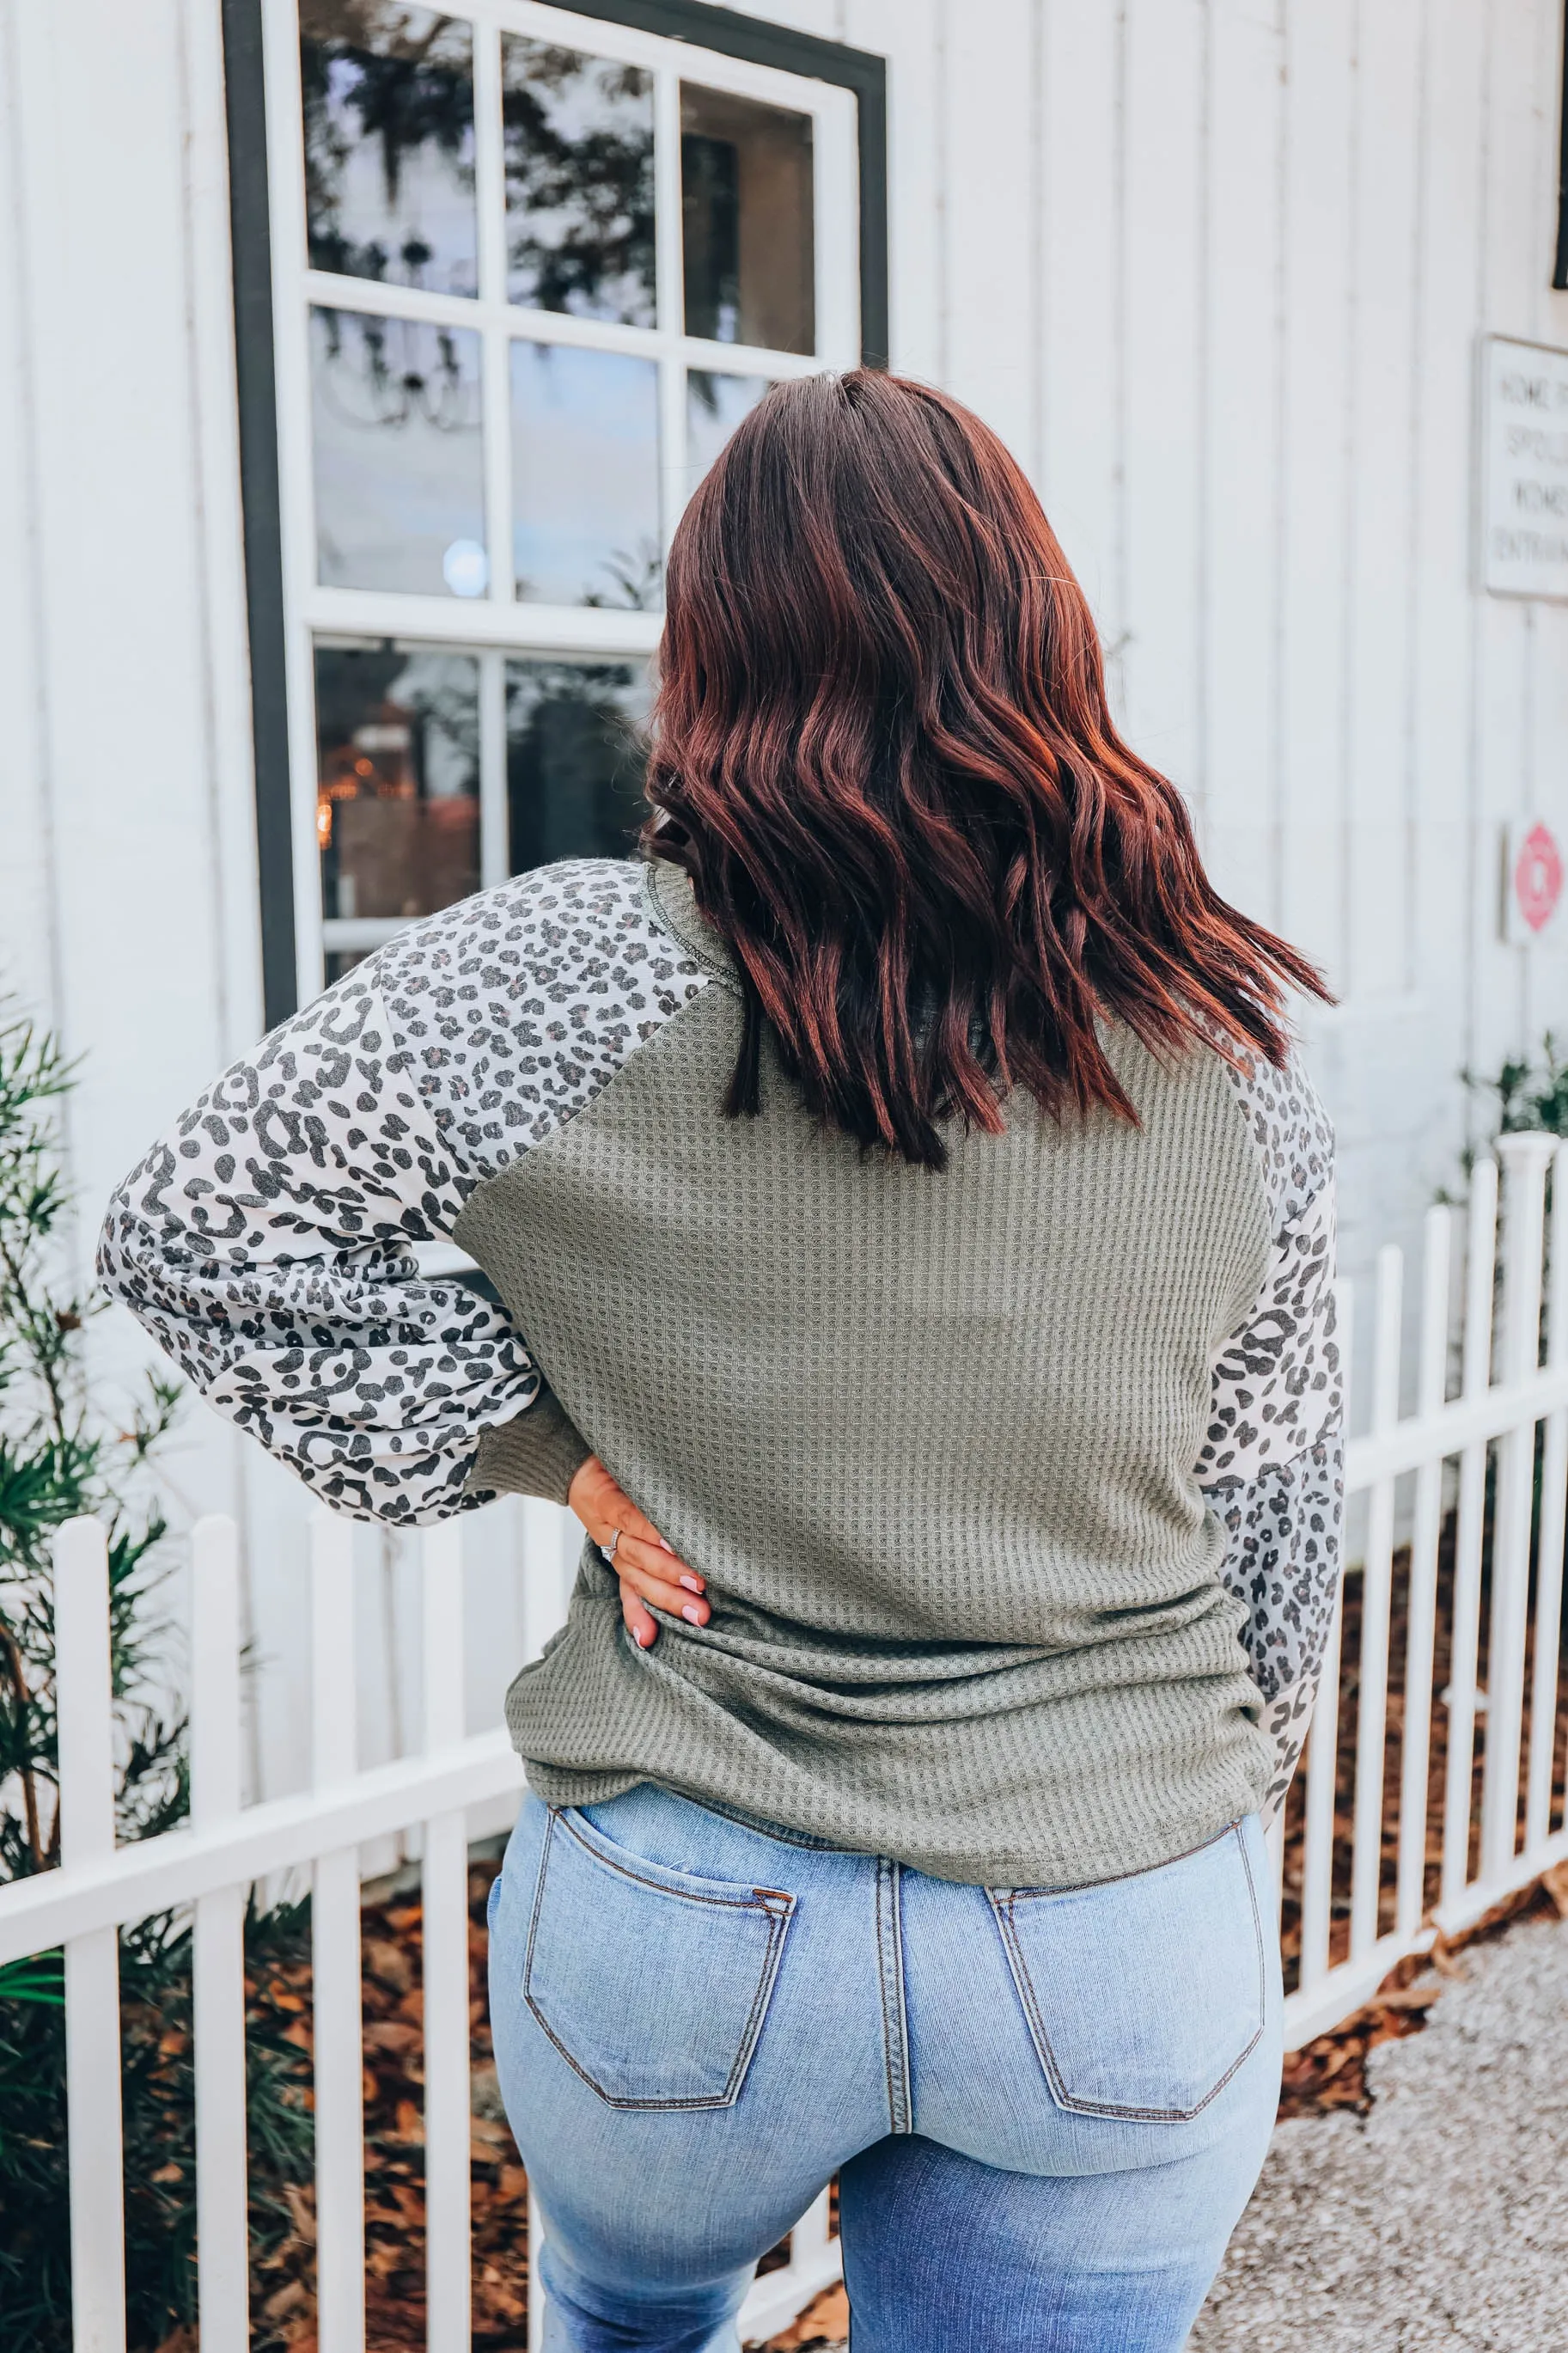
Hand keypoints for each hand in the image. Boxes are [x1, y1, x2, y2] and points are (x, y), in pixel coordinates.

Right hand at [567, 1455, 708, 1649]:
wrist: (579, 1469)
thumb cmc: (617, 1461)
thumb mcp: (626, 1458)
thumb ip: (650, 1470)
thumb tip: (688, 1465)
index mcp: (607, 1498)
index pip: (629, 1515)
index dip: (651, 1531)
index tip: (675, 1543)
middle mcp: (608, 1528)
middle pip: (637, 1554)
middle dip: (669, 1572)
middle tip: (700, 1585)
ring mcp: (611, 1547)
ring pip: (636, 1577)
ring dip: (664, 1597)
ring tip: (695, 1612)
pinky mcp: (617, 1561)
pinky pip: (625, 1591)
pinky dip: (636, 1615)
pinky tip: (647, 1638)